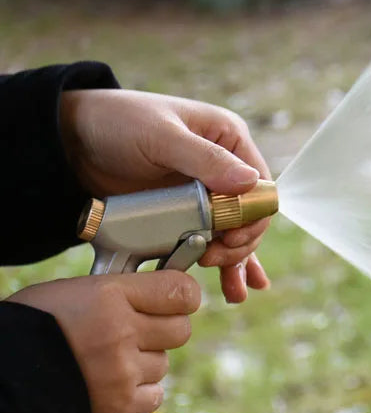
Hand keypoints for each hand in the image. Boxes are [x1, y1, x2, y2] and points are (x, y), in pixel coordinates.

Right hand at [7, 271, 200, 412]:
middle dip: (166, 328)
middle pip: (181, 329)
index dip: (184, 295)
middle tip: (140, 330)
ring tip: (112, 359)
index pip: (180, 291)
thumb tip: (159, 291)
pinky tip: (117, 383)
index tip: (178, 298)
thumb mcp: (76, 290)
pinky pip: (155, 395)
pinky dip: (141, 391)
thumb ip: (122, 291)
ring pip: (164, 362)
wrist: (5, 380)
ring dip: (146, 361)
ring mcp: (121, 370)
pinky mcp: (118, 405)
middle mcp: (121, 331)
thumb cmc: (35, 326)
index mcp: (111, 295)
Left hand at [60, 89, 271, 302]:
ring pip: (234, 232)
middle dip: (240, 243)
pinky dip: (222, 263)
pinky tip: (233, 286)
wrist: (71, 139)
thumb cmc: (119, 122)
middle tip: (213, 259)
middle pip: (249, 214)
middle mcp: (223, 166)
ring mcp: (203, 191)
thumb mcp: (161, 136)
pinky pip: (210, 238)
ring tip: (233, 290)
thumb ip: (206, 159)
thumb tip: (250, 183)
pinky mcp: (183, 211)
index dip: (252, 216)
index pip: (258, 185)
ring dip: (237, 261)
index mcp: (228, 139)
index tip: (230, 239)